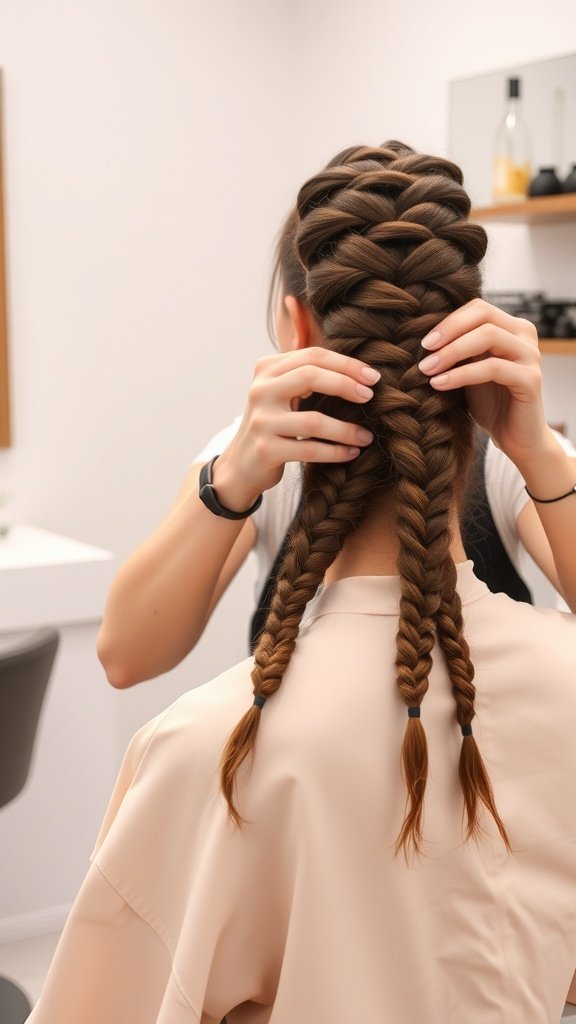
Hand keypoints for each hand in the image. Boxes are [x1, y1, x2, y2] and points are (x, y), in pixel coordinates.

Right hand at [212, 347, 379, 511]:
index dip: (346, 364)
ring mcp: (261, 421)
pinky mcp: (266, 450)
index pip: (312, 356)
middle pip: (311, 376)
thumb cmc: (274, 424)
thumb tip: (360, 368)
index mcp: (267, 369)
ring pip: (314, 421)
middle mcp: (260, 391)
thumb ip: (307, 373)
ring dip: (346, 430)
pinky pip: (310, 450)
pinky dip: (336, 452)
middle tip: (371, 397)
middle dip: (347, 384)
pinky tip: (351, 452)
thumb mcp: (283, 392)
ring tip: (367, 436)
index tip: (372, 377)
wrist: (242, 464)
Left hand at [417, 297, 548, 466]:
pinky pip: (492, 368)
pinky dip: (461, 374)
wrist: (515, 439)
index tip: (424, 342)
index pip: (478, 308)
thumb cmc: (490, 403)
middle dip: (448, 332)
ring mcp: (531, 356)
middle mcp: (525, 335)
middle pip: (484, 316)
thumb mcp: (469, 370)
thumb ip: (457, 350)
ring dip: (452, 352)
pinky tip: (439, 384)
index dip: (449, 321)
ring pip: (488, 337)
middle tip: (423, 352)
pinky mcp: (531, 380)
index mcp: (512, 328)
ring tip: (427, 369)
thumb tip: (422, 337)